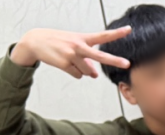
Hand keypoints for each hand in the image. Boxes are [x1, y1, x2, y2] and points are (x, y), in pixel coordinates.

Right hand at [11, 27, 131, 78]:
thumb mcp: (74, 46)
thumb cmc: (58, 42)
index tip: (129, 30)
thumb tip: (95, 74)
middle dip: (115, 60)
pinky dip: (74, 73)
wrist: (35, 41)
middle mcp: (79, 46)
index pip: (102, 36)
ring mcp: (71, 55)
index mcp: (83, 38)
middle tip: (127, 64)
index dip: (116, 33)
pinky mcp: (64, 64)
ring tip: (71, 60)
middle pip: (100, 56)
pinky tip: (65, 64)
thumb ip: (87, 59)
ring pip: (87, 72)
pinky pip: (78, 75)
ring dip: (83, 70)